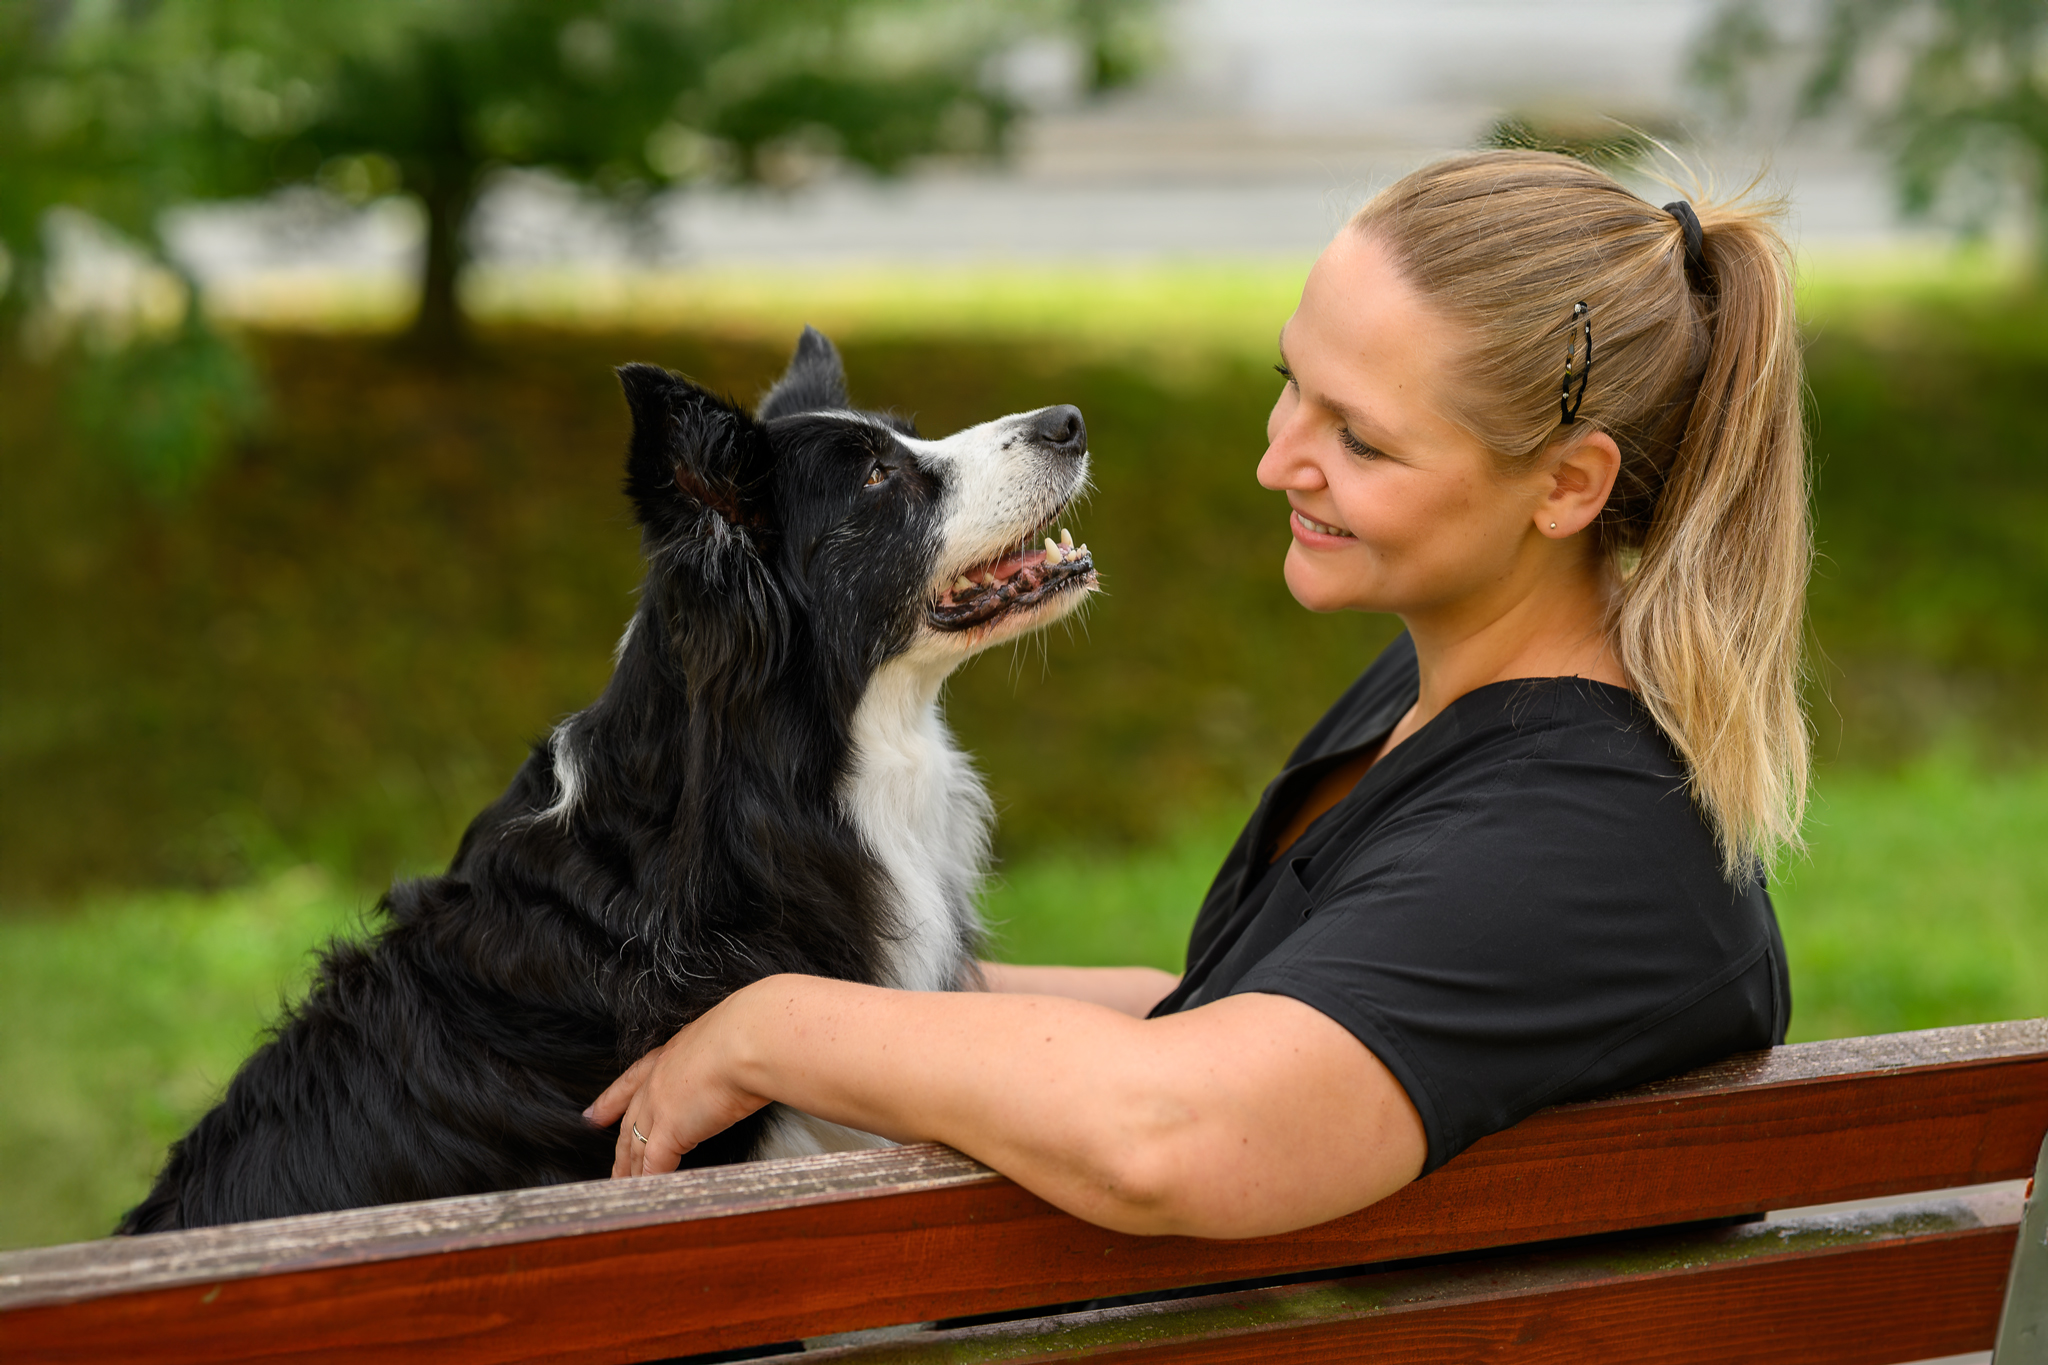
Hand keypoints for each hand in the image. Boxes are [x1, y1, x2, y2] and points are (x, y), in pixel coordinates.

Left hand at [584, 992, 770, 1176]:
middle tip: (610, 1167)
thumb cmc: (750, 1035)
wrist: (749, 1042)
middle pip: (630, 1121)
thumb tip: (739, 1066)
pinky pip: (654, 1164)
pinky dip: (651, 1181)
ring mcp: (661, 1106)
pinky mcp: (671, 1130)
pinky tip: (649, 1193)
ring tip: (626, 1190)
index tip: (595, 1114)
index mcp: (671, 1054)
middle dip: (619, 1148)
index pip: (633, 1081)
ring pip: (637, 1146)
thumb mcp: (726, 1041)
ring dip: (631, 1171)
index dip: (611, 1101)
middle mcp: (659, 1080)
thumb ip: (721, 1058)